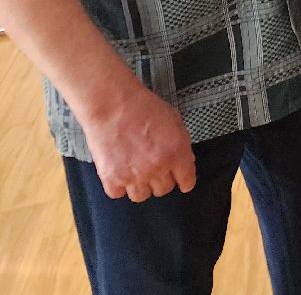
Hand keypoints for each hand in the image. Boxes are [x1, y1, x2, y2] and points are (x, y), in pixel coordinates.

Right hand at [81, 85, 194, 201]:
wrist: (112, 105)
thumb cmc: (144, 108)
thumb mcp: (175, 122)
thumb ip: (181, 145)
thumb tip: (185, 162)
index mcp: (176, 153)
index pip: (187, 182)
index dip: (184, 179)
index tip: (180, 179)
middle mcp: (157, 168)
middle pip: (164, 190)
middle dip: (162, 179)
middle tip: (155, 168)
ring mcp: (133, 176)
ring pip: (142, 196)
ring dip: (142, 186)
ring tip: (137, 171)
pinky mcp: (111, 178)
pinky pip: (118, 194)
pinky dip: (120, 186)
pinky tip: (121, 172)